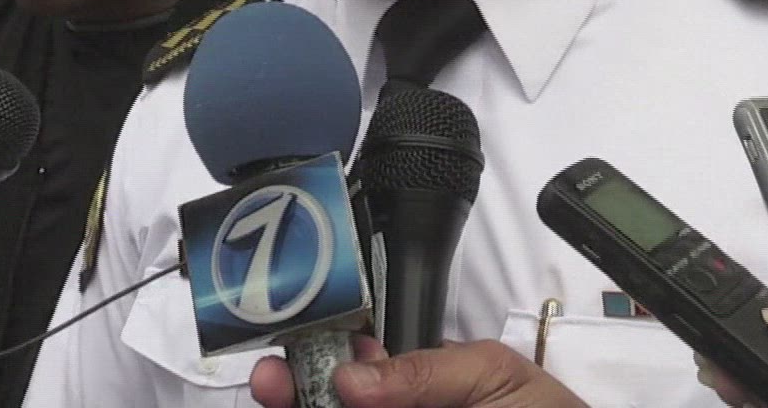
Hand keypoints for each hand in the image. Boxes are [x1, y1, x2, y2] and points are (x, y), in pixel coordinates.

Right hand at [250, 337, 585, 407]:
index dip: (309, 366)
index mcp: (414, 388)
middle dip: (293, 395)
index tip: (286, 363)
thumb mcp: (493, 377)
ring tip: (287, 399)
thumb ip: (424, 370)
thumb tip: (351, 376)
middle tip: (273, 386)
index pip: (346, 375)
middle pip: (327, 407)